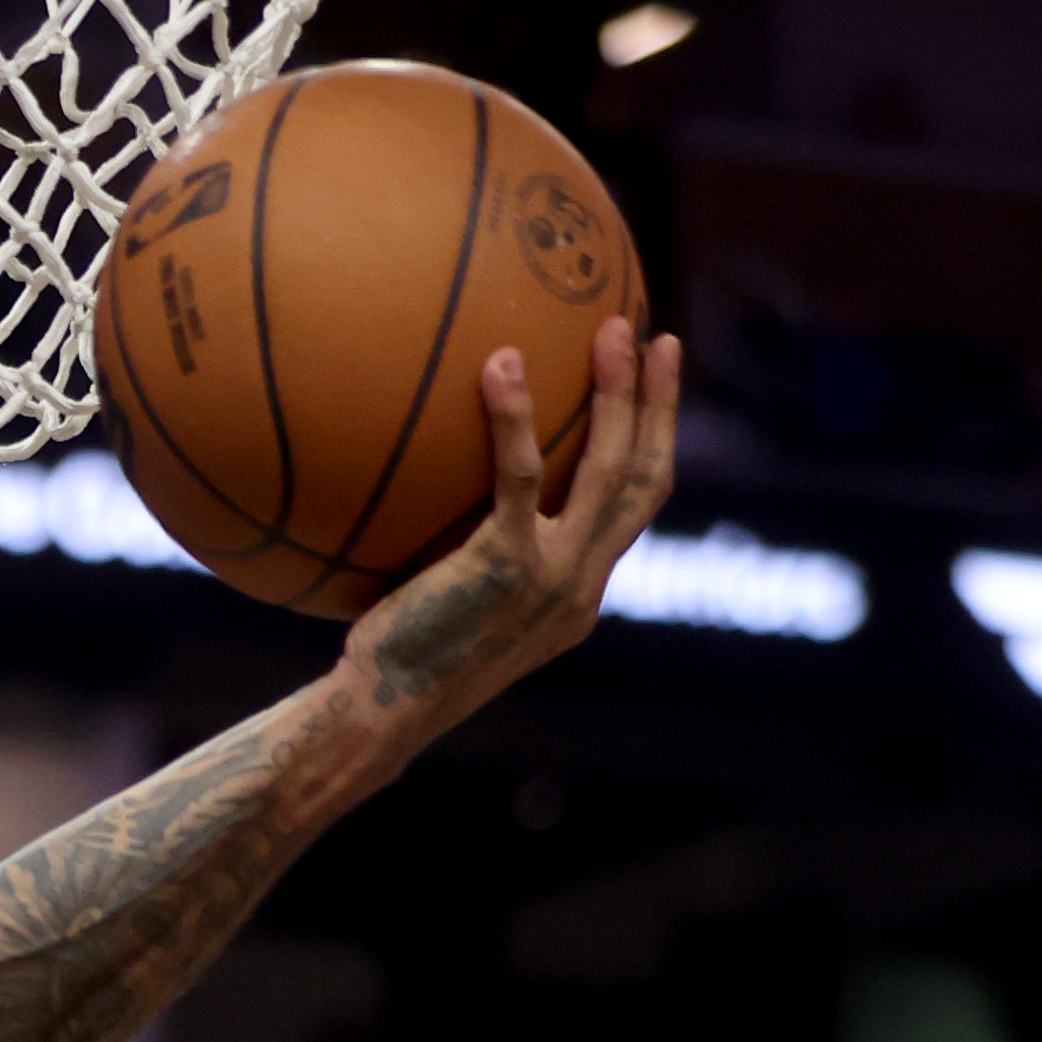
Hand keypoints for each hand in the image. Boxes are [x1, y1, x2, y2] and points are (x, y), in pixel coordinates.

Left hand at [346, 317, 682, 733]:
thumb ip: (484, 557)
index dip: (655, 445)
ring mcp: (551, 580)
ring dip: (619, 394)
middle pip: (644, 482)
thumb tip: (451, 489)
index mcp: (577, 600)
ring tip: (610, 327)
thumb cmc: (400, 660)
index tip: (658, 388)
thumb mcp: (459, 610)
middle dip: (660, 405)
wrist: (381, 714)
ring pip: (610, 470)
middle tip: (657, 338)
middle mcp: (579, 591)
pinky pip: (522, 474)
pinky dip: (516, 415)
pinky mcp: (507, 565)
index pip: (635, 513)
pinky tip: (503, 363)